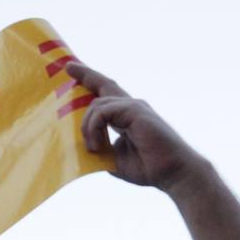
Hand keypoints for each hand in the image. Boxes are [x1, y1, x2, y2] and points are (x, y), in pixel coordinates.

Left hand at [67, 62, 207, 195]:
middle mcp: (130, 107)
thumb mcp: (113, 158)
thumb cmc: (148, 167)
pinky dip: (94, 127)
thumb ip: (100, 147)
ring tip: (93, 148)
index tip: (72, 68)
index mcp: (125, 117)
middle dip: (85, 75)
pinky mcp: (135, 111)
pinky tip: (97, 146)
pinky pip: (103, 111)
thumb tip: (82, 145)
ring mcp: (134, 107)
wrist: (172, 172)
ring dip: (87, 127)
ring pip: (97, 104)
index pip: (105, 93)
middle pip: (104, 85)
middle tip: (67, 66)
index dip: (90, 80)